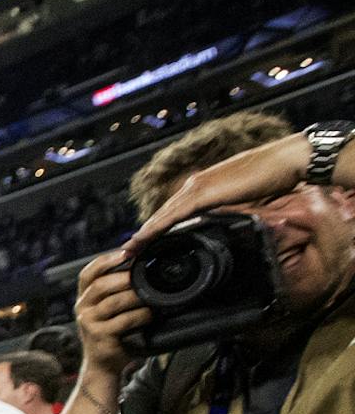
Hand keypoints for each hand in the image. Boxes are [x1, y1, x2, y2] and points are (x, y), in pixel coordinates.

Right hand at [74, 251, 152, 371]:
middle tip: (144, 274)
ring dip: (136, 296)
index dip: (105, 260)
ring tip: (152, 296)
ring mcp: (88, 323)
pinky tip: (150, 314)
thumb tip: (140, 264)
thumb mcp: (109, 309)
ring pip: (113, 302)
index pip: (88, 273)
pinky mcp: (99, 337)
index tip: (125, 252)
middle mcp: (82, 308)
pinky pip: (123, 321)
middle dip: (124, 277)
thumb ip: (116, 290)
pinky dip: (140, 315)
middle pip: (100, 285)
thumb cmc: (113, 332)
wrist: (104, 364)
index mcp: (84, 297)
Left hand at [130, 134, 310, 246]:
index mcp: (202, 186)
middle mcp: (194, 185)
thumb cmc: (270, 177)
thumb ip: (225, 210)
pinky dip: (156, 228)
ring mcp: (197, 188)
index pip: (172, 211)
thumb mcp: (241, 198)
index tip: (142, 245)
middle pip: (161, 214)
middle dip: (143, 235)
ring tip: (128, 252)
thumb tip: (219, 225)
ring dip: (143, 235)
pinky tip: (143, 239)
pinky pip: (173, 215)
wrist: (286, 160)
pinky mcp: (203, 193)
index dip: (156, 228)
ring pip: (162, 215)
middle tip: (126, 253)